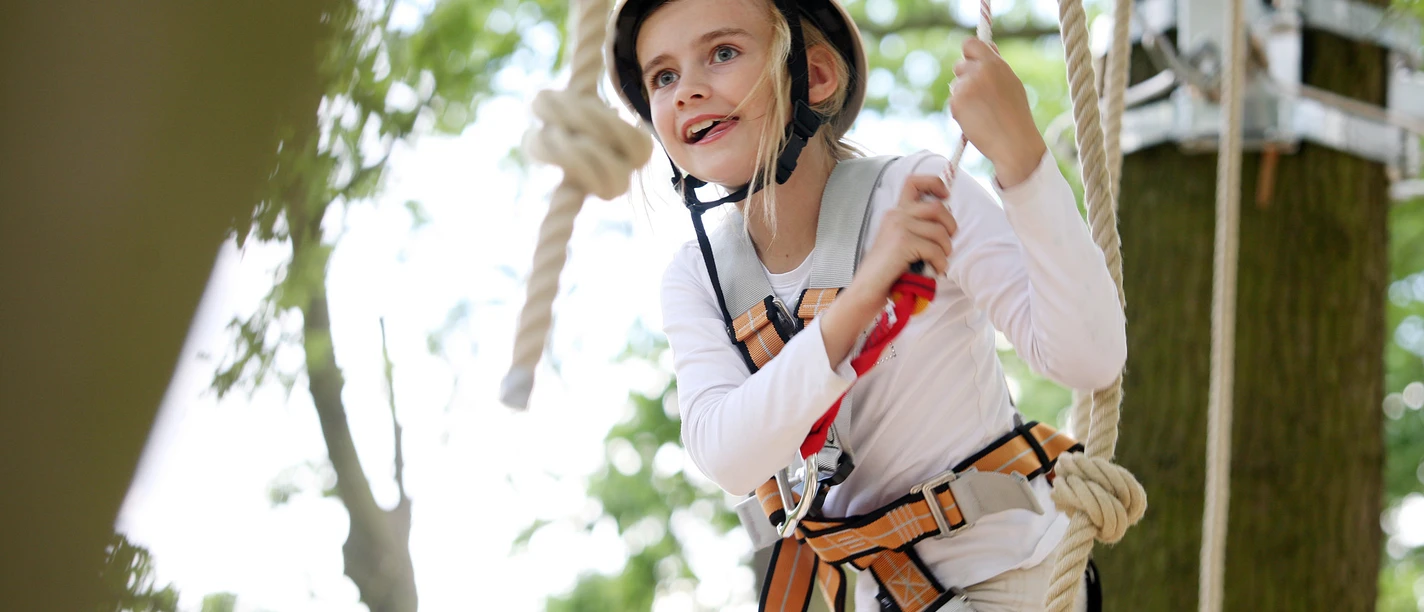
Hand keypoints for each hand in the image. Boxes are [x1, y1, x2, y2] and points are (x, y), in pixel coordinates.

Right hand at [819, 174, 955, 364]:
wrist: (868, 289)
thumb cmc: (889, 270)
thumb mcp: (902, 242)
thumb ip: (918, 227)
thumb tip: (947, 222)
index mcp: (896, 212)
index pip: (914, 182)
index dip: (935, 183)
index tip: (945, 196)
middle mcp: (896, 215)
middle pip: (937, 207)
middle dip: (950, 226)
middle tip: (946, 244)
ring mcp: (898, 227)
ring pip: (939, 231)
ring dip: (946, 249)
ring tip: (939, 261)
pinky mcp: (902, 243)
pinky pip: (935, 249)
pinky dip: (941, 262)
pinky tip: (935, 270)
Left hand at [949, 38, 1046, 186]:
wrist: (1013, 142)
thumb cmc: (1015, 114)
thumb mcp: (1011, 83)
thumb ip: (995, 65)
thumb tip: (986, 46)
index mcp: (994, 64)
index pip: (970, 44)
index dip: (968, 53)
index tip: (970, 61)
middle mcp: (979, 71)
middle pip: (959, 65)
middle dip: (964, 77)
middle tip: (979, 95)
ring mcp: (966, 87)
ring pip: (955, 85)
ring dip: (963, 95)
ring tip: (982, 110)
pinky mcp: (957, 103)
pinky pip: (953, 102)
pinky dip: (960, 110)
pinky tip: (976, 120)